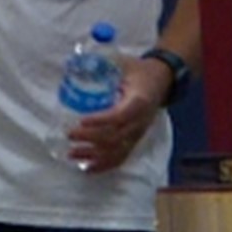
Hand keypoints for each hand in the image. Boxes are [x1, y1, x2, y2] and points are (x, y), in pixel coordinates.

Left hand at [63, 53, 170, 174]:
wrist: (161, 81)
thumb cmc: (139, 71)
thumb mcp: (124, 63)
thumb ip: (101, 65)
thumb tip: (72, 65)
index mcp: (139, 101)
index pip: (120, 115)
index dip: (101, 120)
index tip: (81, 119)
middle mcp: (140, 121)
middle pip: (115, 136)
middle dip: (90, 138)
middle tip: (69, 134)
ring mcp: (138, 133)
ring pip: (116, 150)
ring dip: (93, 155)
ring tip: (72, 154)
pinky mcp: (136, 140)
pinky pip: (121, 157)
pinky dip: (104, 165)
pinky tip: (88, 168)